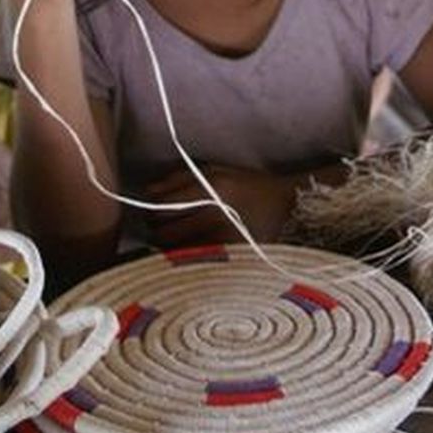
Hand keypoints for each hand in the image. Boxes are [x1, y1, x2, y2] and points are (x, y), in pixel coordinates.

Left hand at [141, 165, 299, 248]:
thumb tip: (146, 192)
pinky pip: (195, 262)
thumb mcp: (215, 170)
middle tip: (158, 228)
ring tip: (175, 239)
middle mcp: (217, 215)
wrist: (286, 205)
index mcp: (211, 189)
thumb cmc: (246, 185)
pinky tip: (191, 251)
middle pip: (164, 232)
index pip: (162, 206)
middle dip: (155, 230)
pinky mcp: (231, 258)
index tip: (149, 211)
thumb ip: (177, 178)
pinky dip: (186, 258)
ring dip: (168, 247)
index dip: (149, 210)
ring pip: (176, 251)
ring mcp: (224, 240)